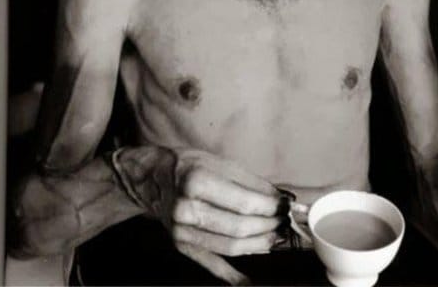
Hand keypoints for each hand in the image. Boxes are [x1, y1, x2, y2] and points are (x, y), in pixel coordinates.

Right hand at [110, 146, 287, 284]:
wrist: (151, 177)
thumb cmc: (188, 164)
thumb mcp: (219, 162)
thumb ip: (251, 182)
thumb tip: (280, 197)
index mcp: (196, 182)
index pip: (243, 202)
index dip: (270, 206)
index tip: (286, 205)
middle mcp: (186, 209)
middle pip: (238, 227)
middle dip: (268, 225)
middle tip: (284, 220)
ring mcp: (182, 231)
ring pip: (230, 247)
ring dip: (258, 244)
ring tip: (275, 237)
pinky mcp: (181, 245)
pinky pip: (211, 263)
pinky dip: (232, 274)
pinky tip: (249, 279)